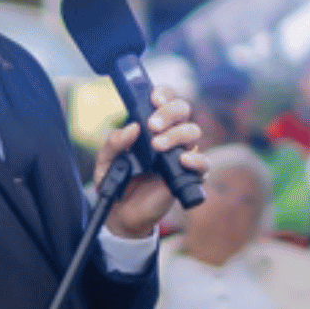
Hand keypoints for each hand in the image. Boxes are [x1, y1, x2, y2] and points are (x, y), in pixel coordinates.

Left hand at [100, 87, 209, 240]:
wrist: (121, 213)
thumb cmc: (116, 182)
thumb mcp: (106, 161)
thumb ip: (114, 143)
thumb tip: (132, 128)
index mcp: (150, 126)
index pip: (165, 99)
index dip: (164, 94)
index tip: (154, 99)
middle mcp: (169, 135)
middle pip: (182, 110)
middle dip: (169, 113)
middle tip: (152, 126)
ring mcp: (180, 154)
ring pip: (193, 131)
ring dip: (177, 134)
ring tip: (157, 147)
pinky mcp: (187, 175)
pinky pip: (204, 164)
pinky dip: (196, 160)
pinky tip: (182, 160)